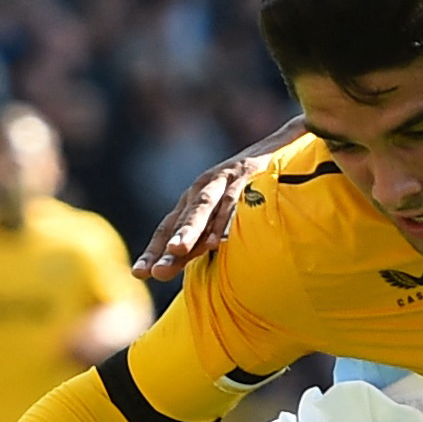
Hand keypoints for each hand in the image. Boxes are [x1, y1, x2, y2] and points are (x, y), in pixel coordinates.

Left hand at [131, 123, 296, 277]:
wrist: (282, 146)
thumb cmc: (251, 186)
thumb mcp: (224, 210)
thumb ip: (206, 236)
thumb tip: (184, 266)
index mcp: (194, 199)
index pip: (168, 227)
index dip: (153, 251)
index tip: (139, 275)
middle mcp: (204, 188)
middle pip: (183, 219)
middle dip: (168, 245)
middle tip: (156, 270)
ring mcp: (226, 179)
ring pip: (203, 207)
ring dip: (190, 230)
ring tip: (179, 251)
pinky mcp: (248, 174)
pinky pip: (235, 199)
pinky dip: (225, 219)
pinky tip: (219, 240)